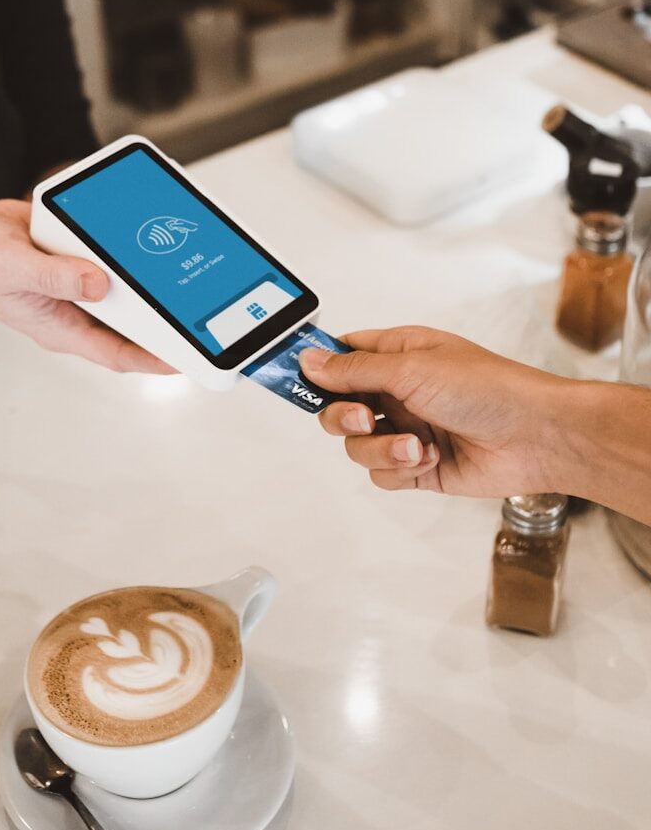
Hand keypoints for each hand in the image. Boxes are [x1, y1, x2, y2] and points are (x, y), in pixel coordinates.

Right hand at [0, 199, 172, 373]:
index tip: (188, 358)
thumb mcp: (9, 266)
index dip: (155, 359)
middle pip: (132, 325)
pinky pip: (114, 259)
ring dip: (153, 285)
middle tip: (204, 313)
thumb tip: (99, 283)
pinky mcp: (82, 257)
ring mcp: (81, 284)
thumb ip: (54, 276)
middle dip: (167, 323)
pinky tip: (152, 239)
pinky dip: (132, 252)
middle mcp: (76, 310)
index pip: (117, 353)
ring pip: (127, 292)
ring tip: (189, 275)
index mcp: (60, 327)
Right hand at [299, 327, 568, 496]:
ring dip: (380, 449)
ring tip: (415, 445)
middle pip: (338, 407)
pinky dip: (397, 469)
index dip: (316, 368)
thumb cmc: (489, 388)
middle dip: (344, 418)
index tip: (291, 378)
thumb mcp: (412, 369)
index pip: (340, 357)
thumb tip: (309, 361)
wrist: (537, 437)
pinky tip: (427, 458)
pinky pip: (380, 474)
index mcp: (397, 355)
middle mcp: (398, 391)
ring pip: (357, 446)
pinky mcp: (417, 466)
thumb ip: (354, 370)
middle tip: (364, 418)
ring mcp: (407, 429)